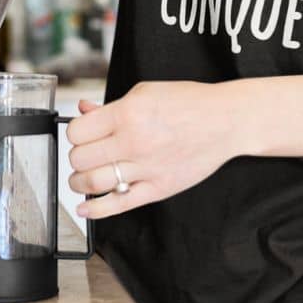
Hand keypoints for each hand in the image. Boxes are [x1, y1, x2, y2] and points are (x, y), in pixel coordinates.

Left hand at [66, 80, 240, 219]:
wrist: (226, 120)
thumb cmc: (189, 103)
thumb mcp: (146, 92)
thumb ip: (111, 106)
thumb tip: (83, 112)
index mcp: (128, 113)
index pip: (77, 131)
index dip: (76, 132)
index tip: (82, 133)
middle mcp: (134, 142)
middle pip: (80, 159)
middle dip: (78, 156)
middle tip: (87, 153)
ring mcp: (146, 168)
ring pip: (92, 183)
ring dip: (79, 182)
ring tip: (83, 177)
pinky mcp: (158, 188)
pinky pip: (119, 204)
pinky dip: (95, 210)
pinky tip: (85, 207)